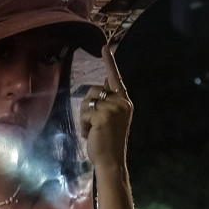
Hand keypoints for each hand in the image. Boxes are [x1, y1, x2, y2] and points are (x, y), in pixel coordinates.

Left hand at [79, 46, 132, 171]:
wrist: (111, 161)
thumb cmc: (108, 142)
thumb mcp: (110, 119)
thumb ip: (107, 104)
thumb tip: (99, 89)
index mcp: (125, 103)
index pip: (115, 78)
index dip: (110, 62)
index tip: (105, 47)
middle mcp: (122, 103)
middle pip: (94, 90)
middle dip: (88, 105)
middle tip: (94, 124)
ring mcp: (113, 109)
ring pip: (87, 101)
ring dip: (85, 116)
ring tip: (94, 130)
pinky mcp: (103, 115)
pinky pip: (84, 113)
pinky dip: (84, 125)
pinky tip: (92, 135)